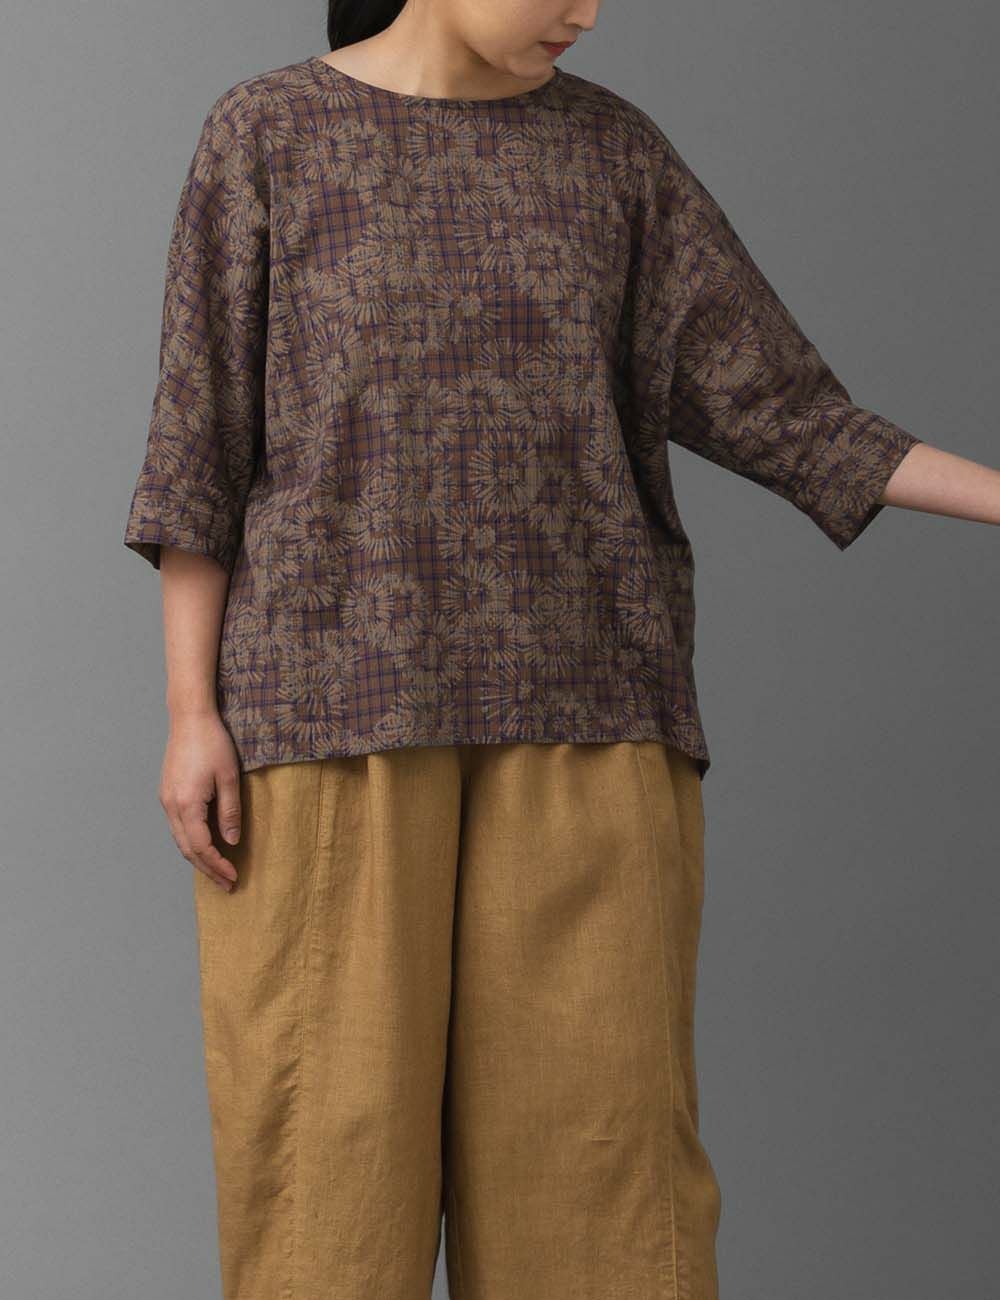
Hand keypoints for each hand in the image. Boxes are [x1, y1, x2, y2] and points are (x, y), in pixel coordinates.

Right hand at [159, 712, 242, 890]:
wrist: (189, 718)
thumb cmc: (212, 743)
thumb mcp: (229, 778)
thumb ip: (230, 811)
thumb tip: (231, 841)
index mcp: (187, 804)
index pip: (201, 847)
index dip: (216, 866)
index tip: (232, 878)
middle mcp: (171, 806)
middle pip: (187, 849)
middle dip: (207, 869)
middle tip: (226, 884)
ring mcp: (166, 800)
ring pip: (180, 839)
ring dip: (197, 857)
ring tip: (217, 870)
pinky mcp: (168, 793)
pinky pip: (178, 826)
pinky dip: (190, 841)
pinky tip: (204, 845)